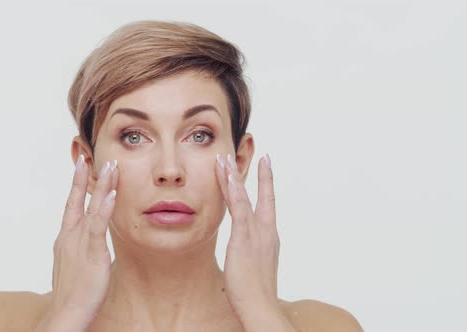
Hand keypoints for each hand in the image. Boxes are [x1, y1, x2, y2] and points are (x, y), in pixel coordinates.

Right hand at [35, 156, 117, 331]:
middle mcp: (69, 235)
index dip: (77, 184)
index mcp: (66, 238)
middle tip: (90, 156)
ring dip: (101, 185)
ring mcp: (79, 242)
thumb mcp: (76, 265)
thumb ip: (83, 250)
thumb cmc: (72, 293)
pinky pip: (98, 226)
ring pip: (91, 207)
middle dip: (85, 176)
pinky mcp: (92, 252)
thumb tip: (93, 245)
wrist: (65, 313)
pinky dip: (105, 208)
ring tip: (110, 167)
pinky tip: (112, 194)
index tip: (81, 165)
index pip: (72, 204)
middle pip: (78, 199)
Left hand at [215, 153, 282, 320]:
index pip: (267, 206)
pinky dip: (234, 190)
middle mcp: (266, 232)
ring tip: (227, 158)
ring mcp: (256, 233)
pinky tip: (227, 176)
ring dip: (235, 176)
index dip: (267, 186)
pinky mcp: (244, 238)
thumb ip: (250, 256)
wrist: (260, 306)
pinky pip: (238, 208)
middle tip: (258, 155)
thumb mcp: (253, 269)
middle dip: (260, 175)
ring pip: (244, 197)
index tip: (267, 168)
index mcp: (269, 239)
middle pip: (263, 196)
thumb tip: (243, 256)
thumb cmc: (255, 295)